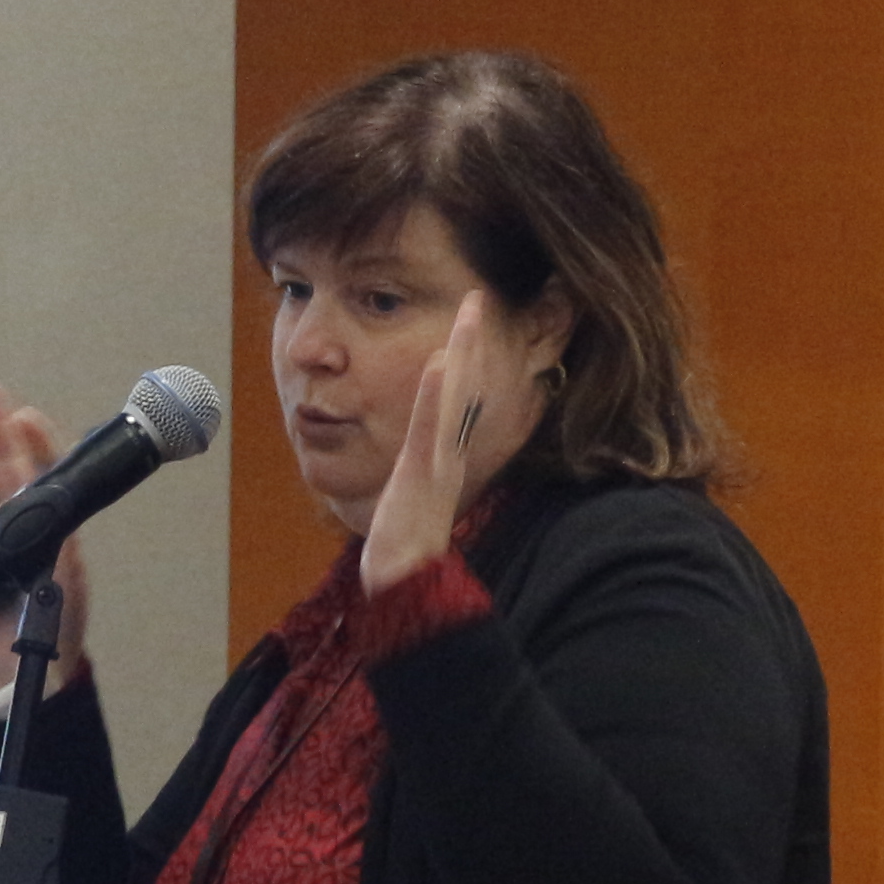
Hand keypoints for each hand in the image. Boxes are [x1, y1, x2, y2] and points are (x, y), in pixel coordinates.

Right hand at [0, 377, 88, 699]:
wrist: (23, 667)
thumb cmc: (52, 624)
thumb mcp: (65, 583)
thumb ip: (55, 553)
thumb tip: (49, 524)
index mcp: (49, 523)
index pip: (42, 473)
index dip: (33, 443)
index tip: (24, 417)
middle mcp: (13, 522)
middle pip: (1, 468)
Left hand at [361, 289, 548, 592]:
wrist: (405, 587)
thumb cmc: (404, 548)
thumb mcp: (411, 502)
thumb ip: (419, 479)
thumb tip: (419, 464)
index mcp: (441, 454)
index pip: (455, 398)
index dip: (463, 358)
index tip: (468, 320)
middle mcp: (445, 452)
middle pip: (464, 387)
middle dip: (471, 340)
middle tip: (478, 296)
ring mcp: (436, 461)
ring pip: (453, 398)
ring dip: (462, 353)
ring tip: (469, 312)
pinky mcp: (422, 474)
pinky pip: (429, 428)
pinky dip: (434, 393)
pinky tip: (436, 360)